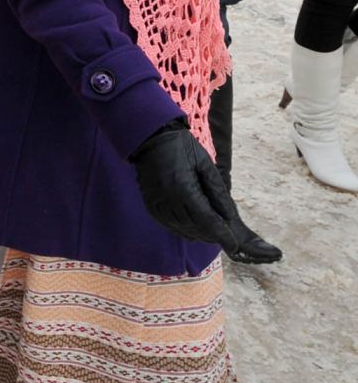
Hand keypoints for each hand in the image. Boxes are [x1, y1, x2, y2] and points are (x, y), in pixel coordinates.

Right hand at [130, 122, 241, 249]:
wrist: (151, 137)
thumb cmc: (182, 147)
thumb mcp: (206, 165)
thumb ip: (218, 192)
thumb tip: (229, 218)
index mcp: (184, 187)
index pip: (207, 219)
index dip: (222, 235)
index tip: (233, 246)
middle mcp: (168, 198)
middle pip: (194, 226)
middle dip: (212, 235)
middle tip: (225, 237)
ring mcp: (156, 201)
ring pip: (180, 227)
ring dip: (198, 234)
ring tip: (211, 234)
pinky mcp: (149, 202)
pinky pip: (167, 223)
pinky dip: (181, 230)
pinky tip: (192, 230)